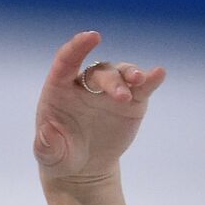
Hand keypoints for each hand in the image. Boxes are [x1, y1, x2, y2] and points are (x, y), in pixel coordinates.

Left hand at [33, 30, 165, 186]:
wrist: (84, 168)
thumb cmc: (60, 155)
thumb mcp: (49, 154)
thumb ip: (45, 144)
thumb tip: (46, 134)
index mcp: (59, 90)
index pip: (66, 61)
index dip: (77, 47)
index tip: (91, 36)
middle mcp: (85, 85)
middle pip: (99, 71)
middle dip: (111, 81)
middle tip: (121, 97)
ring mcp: (109, 92)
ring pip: (121, 73)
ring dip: (131, 74)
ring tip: (139, 81)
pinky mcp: (132, 102)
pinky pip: (143, 87)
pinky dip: (151, 79)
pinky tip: (158, 74)